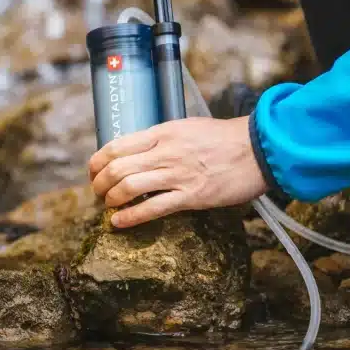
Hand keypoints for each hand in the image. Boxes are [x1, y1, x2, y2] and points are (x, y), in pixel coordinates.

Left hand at [88, 115, 265, 227]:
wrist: (256, 148)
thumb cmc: (222, 137)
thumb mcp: (185, 127)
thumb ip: (161, 137)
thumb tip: (138, 149)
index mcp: (162, 132)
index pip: (116, 145)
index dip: (97, 161)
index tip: (93, 170)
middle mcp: (164, 152)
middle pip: (117, 168)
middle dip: (99, 183)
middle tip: (97, 191)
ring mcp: (177, 175)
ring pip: (129, 188)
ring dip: (111, 199)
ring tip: (108, 205)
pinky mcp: (191, 197)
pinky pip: (152, 209)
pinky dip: (130, 217)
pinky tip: (118, 222)